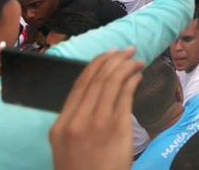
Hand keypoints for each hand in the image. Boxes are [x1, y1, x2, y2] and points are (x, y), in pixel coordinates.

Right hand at [49, 49, 143, 169]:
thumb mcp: (68, 148)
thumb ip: (77, 122)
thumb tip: (95, 96)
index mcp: (61, 126)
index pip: (79, 84)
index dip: (96, 65)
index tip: (108, 55)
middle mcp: (76, 121)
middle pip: (96, 79)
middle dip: (114, 60)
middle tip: (127, 51)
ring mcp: (96, 123)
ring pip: (111, 82)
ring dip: (126, 67)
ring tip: (136, 61)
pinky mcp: (116, 128)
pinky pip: (125, 95)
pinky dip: (132, 80)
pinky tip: (138, 76)